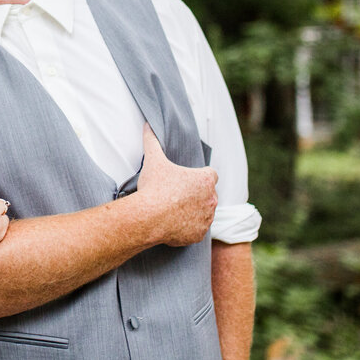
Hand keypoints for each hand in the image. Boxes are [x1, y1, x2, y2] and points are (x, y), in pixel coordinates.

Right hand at [136, 124, 216, 246]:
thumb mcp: (153, 160)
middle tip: (177, 195)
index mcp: (205, 180)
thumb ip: (152, 141)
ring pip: (204, 213)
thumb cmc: (155, 187)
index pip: (210, 175)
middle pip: (208, 194)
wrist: (149, 217)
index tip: (187, 179)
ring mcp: (206, 218)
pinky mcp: (199, 234)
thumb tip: (148, 125)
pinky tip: (173, 224)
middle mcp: (212, 199)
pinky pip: (196, 230)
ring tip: (174, 210)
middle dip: (196, 195)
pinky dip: (188, 228)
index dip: (199, 176)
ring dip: (194, 211)